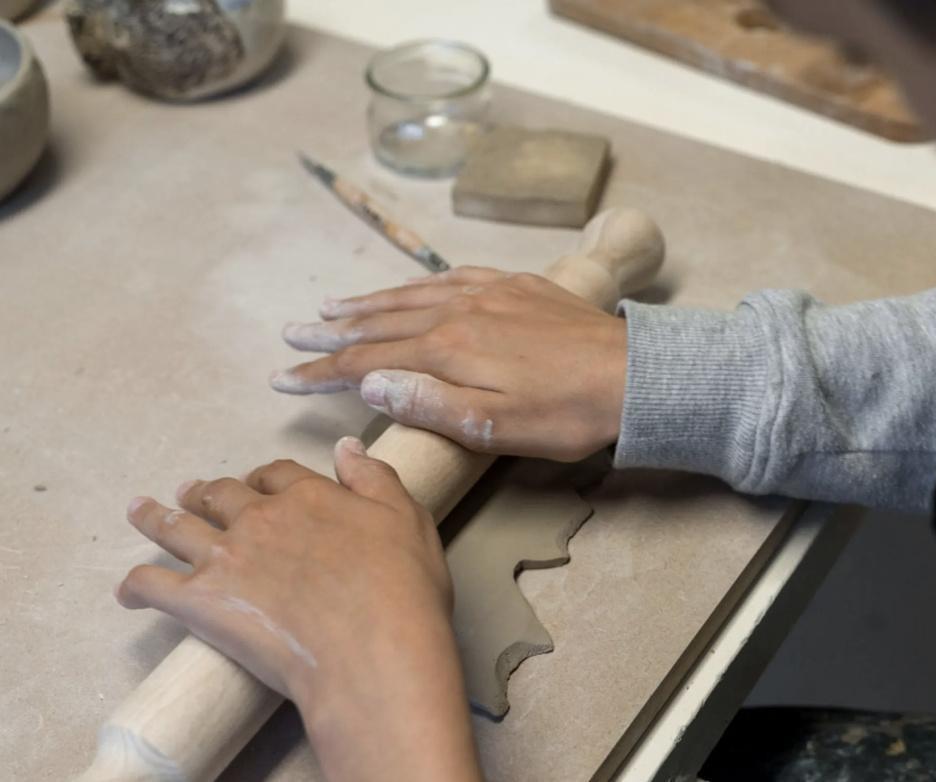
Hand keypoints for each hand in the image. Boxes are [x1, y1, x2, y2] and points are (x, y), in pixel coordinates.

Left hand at [117, 438, 480, 781]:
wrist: (372, 652)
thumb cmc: (402, 591)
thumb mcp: (407, 520)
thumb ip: (374, 479)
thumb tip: (347, 446)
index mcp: (309, 496)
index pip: (275, 474)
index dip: (264, 476)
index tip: (258, 482)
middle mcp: (260, 518)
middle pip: (220, 494)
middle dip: (205, 492)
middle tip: (191, 492)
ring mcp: (225, 558)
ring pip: (175, 527)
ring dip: (154, 517)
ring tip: (140, 511)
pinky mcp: (200, 603)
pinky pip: (152, 585)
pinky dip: (136, 585)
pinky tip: (128, 590)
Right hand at [270, 267, 627, 460]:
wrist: (634, 374)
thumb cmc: (567, 412)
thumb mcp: (495, 426)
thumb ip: (429, 403)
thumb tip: (369, 380)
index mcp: (448, 350)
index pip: (366, 361)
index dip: (322, 370)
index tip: (283, 376)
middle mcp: (459, 312)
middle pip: (380, 322)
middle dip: (331, 331)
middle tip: (291, 332)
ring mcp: (488, 293)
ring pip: (411, 294)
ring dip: (368, 301)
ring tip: (332, 303)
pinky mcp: (516, 285)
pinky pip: (452, 277)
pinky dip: (418, 283)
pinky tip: (411, 286)